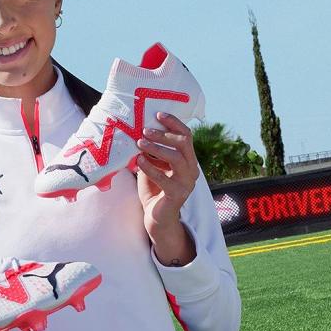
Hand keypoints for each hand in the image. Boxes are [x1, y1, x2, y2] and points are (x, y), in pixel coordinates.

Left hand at [135, 112, 198, 259]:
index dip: (174, 123)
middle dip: (164, 134)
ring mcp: (186, 183)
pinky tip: (138, 161)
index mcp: (188, 160)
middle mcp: (192, 170)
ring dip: (157, 148)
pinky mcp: (177, 195)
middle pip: (184, 144)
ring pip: (177, 158)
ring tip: (140, 143)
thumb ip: (150, 151)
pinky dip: (150, 167)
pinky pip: (164, 178)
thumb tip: (138, 130)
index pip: (186, 136)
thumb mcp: (152, 165)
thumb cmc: (153, 188)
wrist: (156, 217)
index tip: (158, 114)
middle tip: (145, 130)